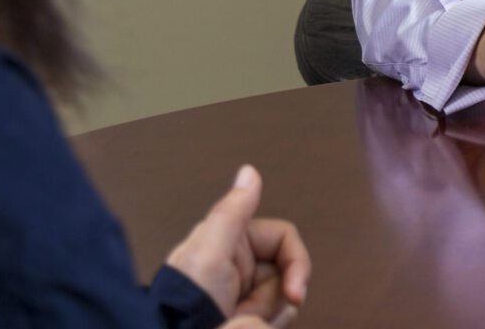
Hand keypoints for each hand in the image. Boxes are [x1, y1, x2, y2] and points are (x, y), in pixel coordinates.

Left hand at [166, 165, 311, 322]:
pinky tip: (243, 325)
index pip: (285, 240)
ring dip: (270, 314)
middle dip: (278, 296)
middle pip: (287, 272)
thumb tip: (249, 171)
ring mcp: (243, 295)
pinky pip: (273, 318)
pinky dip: (266, 324)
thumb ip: (231, 213)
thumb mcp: (209, 253)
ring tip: (239, 319)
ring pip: (283, 300)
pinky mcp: (244, 315)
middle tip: (251, 312)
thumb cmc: (187, 300)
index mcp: (234, 241)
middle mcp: (241, 265)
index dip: (297, 264)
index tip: (295, 293)